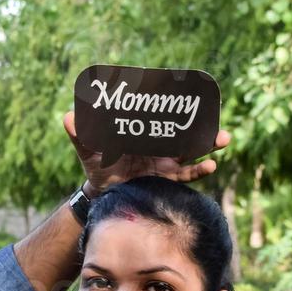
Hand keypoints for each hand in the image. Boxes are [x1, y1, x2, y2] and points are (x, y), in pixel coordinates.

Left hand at [63, 110, 230, 193]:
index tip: (193, 95)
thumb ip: (81, 136)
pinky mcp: (166, 182)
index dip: (178, 107)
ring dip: (208, 146)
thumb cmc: (97, 167)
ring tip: (222, 140)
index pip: (164, 117)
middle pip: (185, 133)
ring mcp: (165, 164)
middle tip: (215, 116)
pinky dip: (199, 172)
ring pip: (192, 153)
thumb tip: (68, 117)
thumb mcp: (88, 151)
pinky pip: (187, 177)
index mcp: (144, 135)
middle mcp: (159, 147)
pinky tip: (211, 167)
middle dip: (202, 126)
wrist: (101, 195)